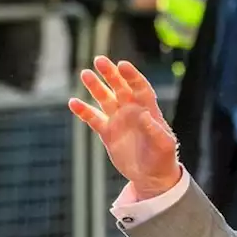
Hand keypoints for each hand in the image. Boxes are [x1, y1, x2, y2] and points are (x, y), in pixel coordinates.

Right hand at [69, 56, 181, 199]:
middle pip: (120, 87)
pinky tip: (73, 102)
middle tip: (99, 60)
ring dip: (95, 87)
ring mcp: (118, 120)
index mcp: (148, 110)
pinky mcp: (107, 132)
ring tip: (85, 74)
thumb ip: (155, 130)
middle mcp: (132, 111)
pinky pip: (93, 118)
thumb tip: (144, 115)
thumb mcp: (164, 145)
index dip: (132, 76)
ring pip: (104, 98)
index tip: (122, 65)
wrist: (152, 176)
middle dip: (111, 74)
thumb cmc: (163, 159)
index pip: (140, 87)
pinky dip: (83, 111)